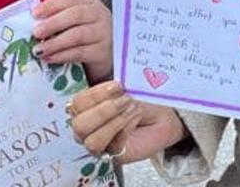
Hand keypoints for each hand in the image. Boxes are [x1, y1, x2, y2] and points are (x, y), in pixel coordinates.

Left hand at [32, 0, 113, 81]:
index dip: (52, 5)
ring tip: (39, 50)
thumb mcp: (76, 23)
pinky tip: (50, 58)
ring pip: (78, 35)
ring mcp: (104, 34)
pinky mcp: (103, 53)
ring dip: (55, 42)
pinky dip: (63, 55)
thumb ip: (58, 19)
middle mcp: (99, 15)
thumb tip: (31, 23)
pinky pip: (81, 53)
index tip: (34, 13)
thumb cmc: (87, 37)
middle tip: (36, 32)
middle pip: (76, 15)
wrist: (109, 57)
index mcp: (90, 4)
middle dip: (53, 23)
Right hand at [68, 81, 185, 162]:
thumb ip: (113, 88)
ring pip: (92, 142)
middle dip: (103, 112)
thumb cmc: (139, 100)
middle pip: (79, 126)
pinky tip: (135, 118)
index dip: (96, 94)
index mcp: (84, 108)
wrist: (161, 115)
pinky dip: (125, 130)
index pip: (78, 104)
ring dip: (114, 123)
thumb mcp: (126, 88)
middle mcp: (87, 128)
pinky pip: (113, 147)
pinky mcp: (114, 155)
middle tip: (125, 100)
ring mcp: (99, 143)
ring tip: (131, 110)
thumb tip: (112, 85)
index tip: (118, 85)